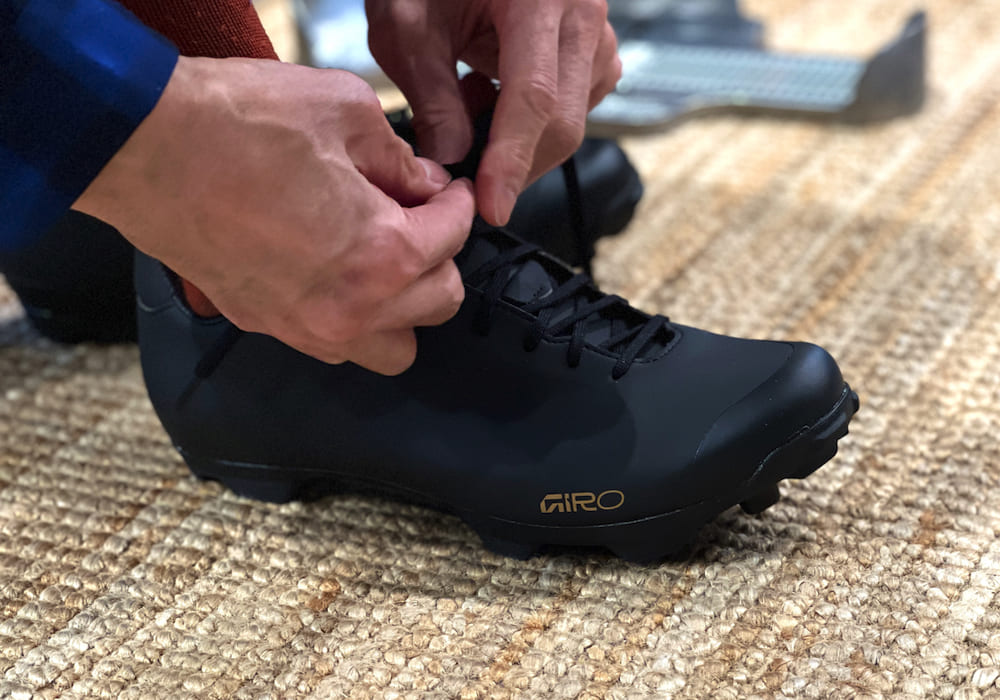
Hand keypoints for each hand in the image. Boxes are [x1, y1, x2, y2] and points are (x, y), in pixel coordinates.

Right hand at [75, 57, 473, 374]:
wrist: (145, 149)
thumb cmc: (237, 125)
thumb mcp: (346, 111)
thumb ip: (400, 157)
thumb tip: (421, 183)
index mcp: (384, 254)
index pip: (453, 239)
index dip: (458, 204)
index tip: (448, 191)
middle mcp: (352, 307)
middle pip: (439, 303)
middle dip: (441, 256)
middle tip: (421, 219)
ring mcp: (306, 326)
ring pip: (393, 348)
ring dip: (404, 307)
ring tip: (387, 261)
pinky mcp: (268, 326)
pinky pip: (336, 345)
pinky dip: (354, 319)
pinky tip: (339, 275)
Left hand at [366, 0, 620, 225]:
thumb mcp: (408, 27)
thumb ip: (431, 97)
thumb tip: (453, 160)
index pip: (533, 97)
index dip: (510, 160)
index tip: (491, 206)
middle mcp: (582, 12)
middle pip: (562, 122)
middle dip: (514, 165)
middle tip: (462, 171)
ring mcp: (597, 32)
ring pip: (572, 122)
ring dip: (519, 139)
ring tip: (469, 96)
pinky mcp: (596, 51)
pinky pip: (576, 108)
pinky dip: (533, 123)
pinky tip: (495, 92)